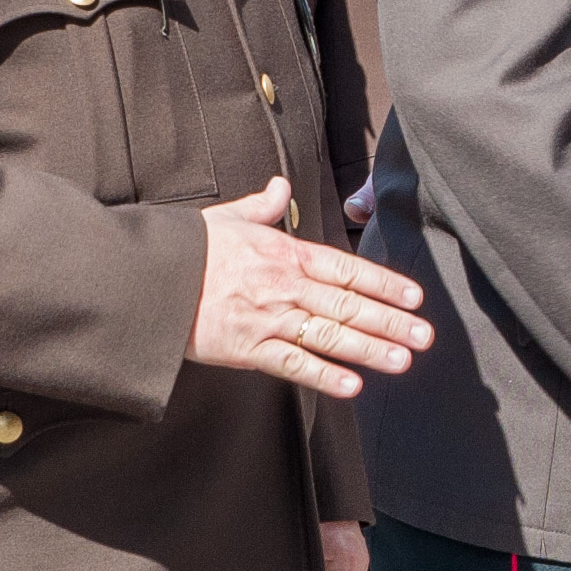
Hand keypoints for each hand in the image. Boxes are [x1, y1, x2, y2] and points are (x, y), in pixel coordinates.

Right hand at [191, 180, 432, 397]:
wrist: (147, 279)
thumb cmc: (187, 250)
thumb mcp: (228, 218)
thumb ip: (263, 206)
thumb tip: (281, 185)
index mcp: (284, 253)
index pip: (347, 269)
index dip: (384, 283)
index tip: (414, 296)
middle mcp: (284, 286)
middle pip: (348, 305)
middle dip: (390, 322)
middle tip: (424, 336)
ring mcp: (268, 319)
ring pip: (329, 335)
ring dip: (370, 349)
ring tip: (403, 361)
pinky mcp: (246, 349)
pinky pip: (293, 364)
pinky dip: (323, 375)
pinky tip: (352, 385)